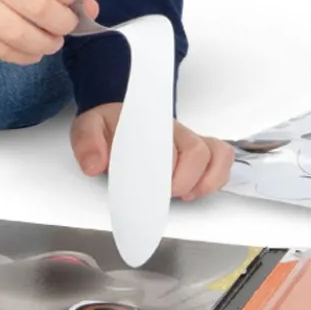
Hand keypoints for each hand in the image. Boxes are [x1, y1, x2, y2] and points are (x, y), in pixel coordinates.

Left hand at [69, 105, 233, 199]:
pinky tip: (197, 190)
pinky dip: (217, 177)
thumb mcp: (89, 127)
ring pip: (216, 154)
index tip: (150, 187)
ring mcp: (191, 138)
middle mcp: (175, 129)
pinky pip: (223, 157)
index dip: (163, 169)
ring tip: (184, 195)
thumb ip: (87, 142)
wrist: (122, 114)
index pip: (167, 143)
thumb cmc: (110, 124)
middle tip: (163, 195)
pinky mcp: (201, 149)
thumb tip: (94, 164)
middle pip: (196, 152)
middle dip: (182, 180)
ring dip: (204, 180)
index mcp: (149, 122)